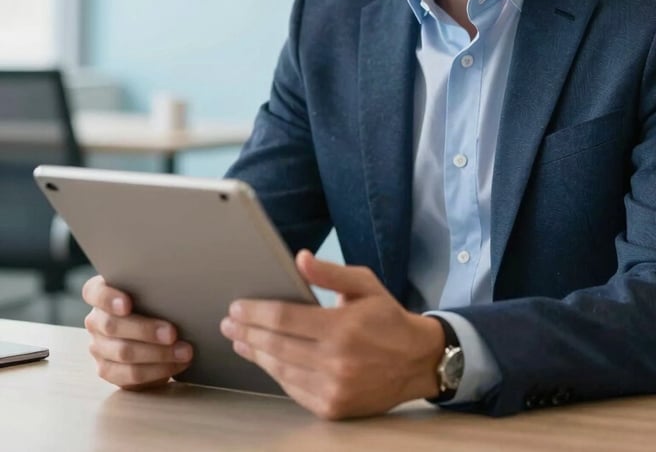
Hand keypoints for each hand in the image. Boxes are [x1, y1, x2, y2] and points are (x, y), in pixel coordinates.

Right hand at [82, 275, 193, 388]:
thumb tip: (180, 288)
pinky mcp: (108, 370)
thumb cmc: (156, 301)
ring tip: (184, 352)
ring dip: (158, 353)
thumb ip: (155, 288)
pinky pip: (130, 375)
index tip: (127, 304)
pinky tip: (177, 364)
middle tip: (173, 333)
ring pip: (123, 353)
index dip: (109, 299)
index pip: (95, 292)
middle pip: (112, 326)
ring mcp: (99, 347)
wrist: (157, 331)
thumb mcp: (153, 290)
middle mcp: (96, 320)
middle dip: (145, 330)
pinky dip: (157, 370)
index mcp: (100, 293)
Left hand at [219, 250, 444, 418]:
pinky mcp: (332, 407)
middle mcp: (336, 361)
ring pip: (280, 370)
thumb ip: (330, 272)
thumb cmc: (387, 317)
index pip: (285, 319)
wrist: (417, 361)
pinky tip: (266, 360)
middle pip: (276, 346)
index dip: (255, 313)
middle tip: (229, 323)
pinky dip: (276, 373)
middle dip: (247, 333)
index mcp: (342, 327)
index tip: (236, 307)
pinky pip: (293, 389)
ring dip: (255, 354)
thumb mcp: (365, 284)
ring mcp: (333, 388)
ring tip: (240, 341)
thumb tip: (300, 258)